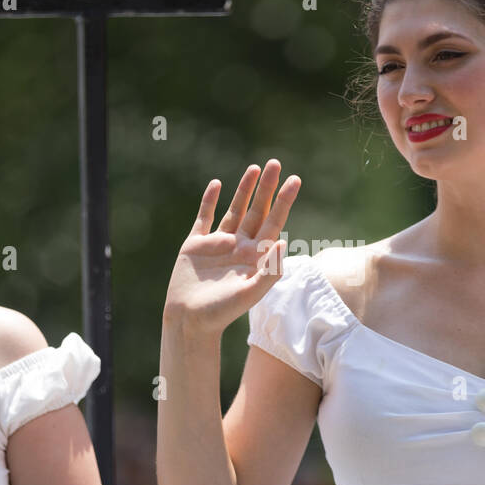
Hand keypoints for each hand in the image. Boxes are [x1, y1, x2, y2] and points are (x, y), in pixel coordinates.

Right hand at [163, 160, 300, 336]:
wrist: (189, 321)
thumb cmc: (221, 312)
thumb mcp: (250, 294)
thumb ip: (270, 271)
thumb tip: (283, 243)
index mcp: (255, 256)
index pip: (274, 222)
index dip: (284, 201)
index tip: (295, 180)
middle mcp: (239, 247)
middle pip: (257, 210)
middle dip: (267, 188)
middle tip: (276, 163)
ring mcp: (217, 244)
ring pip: (234, 210)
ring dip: (244, 190)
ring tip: (255, 168)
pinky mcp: (195, 245)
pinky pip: (205, 218)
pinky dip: (209, 201)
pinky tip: (217, 185)